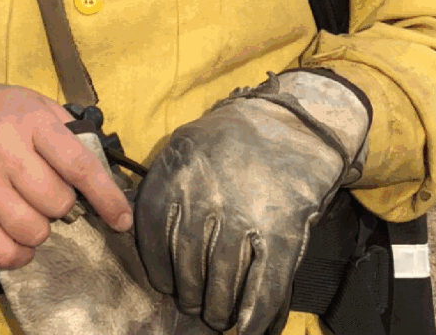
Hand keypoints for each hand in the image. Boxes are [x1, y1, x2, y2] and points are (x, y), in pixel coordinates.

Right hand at [0, 81, 133, 269]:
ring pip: (33, 231)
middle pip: (58, 204)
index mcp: (31, 124)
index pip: (79, 166)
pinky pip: (0, 252)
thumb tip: (103, 170)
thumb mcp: (35, 105)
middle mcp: (4, 154)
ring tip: (32, 212)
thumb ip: (69, 133)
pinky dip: (19, 255)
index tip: (122, 219)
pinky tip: (21, 242)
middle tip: (52, 194)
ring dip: (41, 229)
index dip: (107, 197)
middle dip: (65, 206)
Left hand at [138, 72, 367, 333]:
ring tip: (219, 315)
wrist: (298, 121)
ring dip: (219, 308)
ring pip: (222, 284)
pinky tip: (247, 329)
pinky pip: (264, 285)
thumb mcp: (187, 148)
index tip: (168, 286)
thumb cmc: (236, 138)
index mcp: (175, 177)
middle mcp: (205, 200)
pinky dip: (255, 314)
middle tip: (196, 305)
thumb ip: (164, 188)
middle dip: (192, 297)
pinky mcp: (282, 232)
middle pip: (188, 269)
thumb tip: (136, 232)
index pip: (155, 243)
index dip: (161, 273)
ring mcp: (245, 219)